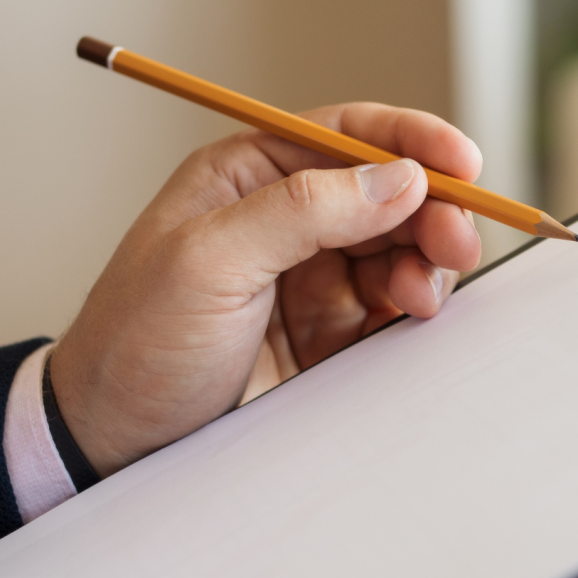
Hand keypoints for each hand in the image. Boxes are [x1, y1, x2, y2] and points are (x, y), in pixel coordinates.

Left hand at [50, 103, 483, 476]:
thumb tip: (396, 178)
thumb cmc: (137, 344)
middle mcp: (285, 219)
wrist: (114, 442)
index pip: (346, 135)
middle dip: (431, 213)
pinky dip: (414, 311)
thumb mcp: (210, 263)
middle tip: (456, 244)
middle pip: (388, 194)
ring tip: (420, 298)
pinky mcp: (328, 333)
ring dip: (425, 266)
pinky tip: (410, 321)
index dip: (411, 142)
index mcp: (247, 177)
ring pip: (400, 251)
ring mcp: (310, 277)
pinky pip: (393, 309)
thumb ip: (303, 212)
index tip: (462, 165)